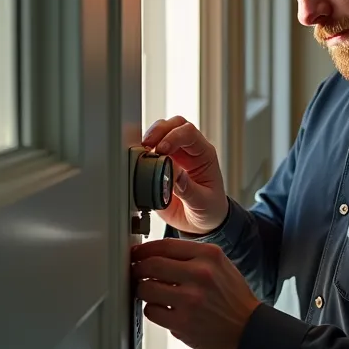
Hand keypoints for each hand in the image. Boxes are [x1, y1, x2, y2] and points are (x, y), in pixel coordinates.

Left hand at [132, 238, 261, 348]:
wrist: (249, 329)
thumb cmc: (232, 297)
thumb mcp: (220, 265)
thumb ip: (191, 256)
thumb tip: (155, 253)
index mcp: (209, 255)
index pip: (165, 245)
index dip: (144, 250)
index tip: (137, 254)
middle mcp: (200, 274)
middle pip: (150, 265)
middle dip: (138, 269)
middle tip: (137, 273)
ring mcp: (190, 300)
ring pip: (146, 289)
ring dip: (143, 291)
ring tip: (152, 293)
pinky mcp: (182, 323)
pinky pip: (151, 311)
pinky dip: (153, 310)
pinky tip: (164, 309)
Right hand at [142, 116, 227, 233]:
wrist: (201, 223)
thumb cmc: (209, 210)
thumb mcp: (202, 203)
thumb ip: (188, 189)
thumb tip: (173, 173)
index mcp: (204, 155)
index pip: (189, 133)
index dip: (173, 137)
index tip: (160, 150)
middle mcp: (190, 151)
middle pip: (175, 125)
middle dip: (159, 130)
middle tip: (147, 145)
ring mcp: (175, 156)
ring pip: (161, 132)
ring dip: (150, 139)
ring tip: (141, 153)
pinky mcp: (162, 164)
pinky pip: (151, 150)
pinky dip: (143, 151)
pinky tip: (139, 160)